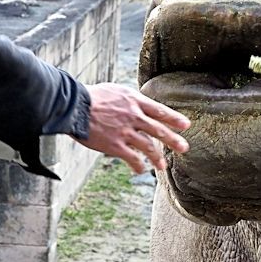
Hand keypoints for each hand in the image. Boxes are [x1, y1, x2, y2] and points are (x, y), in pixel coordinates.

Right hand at [74, 83, 189, 173]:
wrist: (74, 106)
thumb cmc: (92, 97)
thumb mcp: (116, 91)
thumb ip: (130, 100)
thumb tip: (139, 106)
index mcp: (134, 101)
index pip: (160, 111)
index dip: (174, 118)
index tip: (186, 125)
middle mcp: (133, 116)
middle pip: (159, 129)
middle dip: (173, 140)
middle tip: (184, 148)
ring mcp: (125, 131)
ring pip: (148, 146)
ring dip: (157, 157)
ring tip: (163, 166)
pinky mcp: (115, 145)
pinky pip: (131, 158)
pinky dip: (138, 165)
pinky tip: (141, 170)